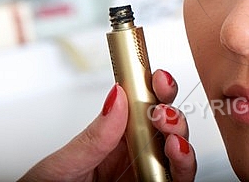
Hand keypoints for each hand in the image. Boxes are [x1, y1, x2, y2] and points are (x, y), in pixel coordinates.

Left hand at [19, 70, 196, 181]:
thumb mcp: (63, 164)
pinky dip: (185, 165)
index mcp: (112, 141)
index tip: (156, 77)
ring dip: (182, 136)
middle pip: (167, 126)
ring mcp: (148, 176)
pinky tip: (177, 152)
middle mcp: (134, 157)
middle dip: (170, 111)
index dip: (154, 88)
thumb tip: (116, 96)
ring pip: (180, 151)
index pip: (141, 107)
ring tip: (171, 134)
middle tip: (159, 111)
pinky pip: (181, 180)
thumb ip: (94, 136)